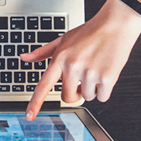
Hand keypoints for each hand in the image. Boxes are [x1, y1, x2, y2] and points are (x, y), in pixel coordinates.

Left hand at [21, 0, 140, 119]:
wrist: (115, 25)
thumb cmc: (89, 32)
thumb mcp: (63, 39)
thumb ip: (43, 52)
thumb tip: (24, 58)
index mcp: (60, 58)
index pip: (44, 85)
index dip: (35, 102)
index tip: (29, 116)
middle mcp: (73, 67)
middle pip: (68, 97)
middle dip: (75, 92)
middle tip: (81, 79)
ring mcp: (90, 73)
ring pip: (87, 97)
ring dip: (92, 88)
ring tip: (95, 68)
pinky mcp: (107, 78)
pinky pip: (102, 97)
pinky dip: (104, 90)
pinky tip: (105, 72)